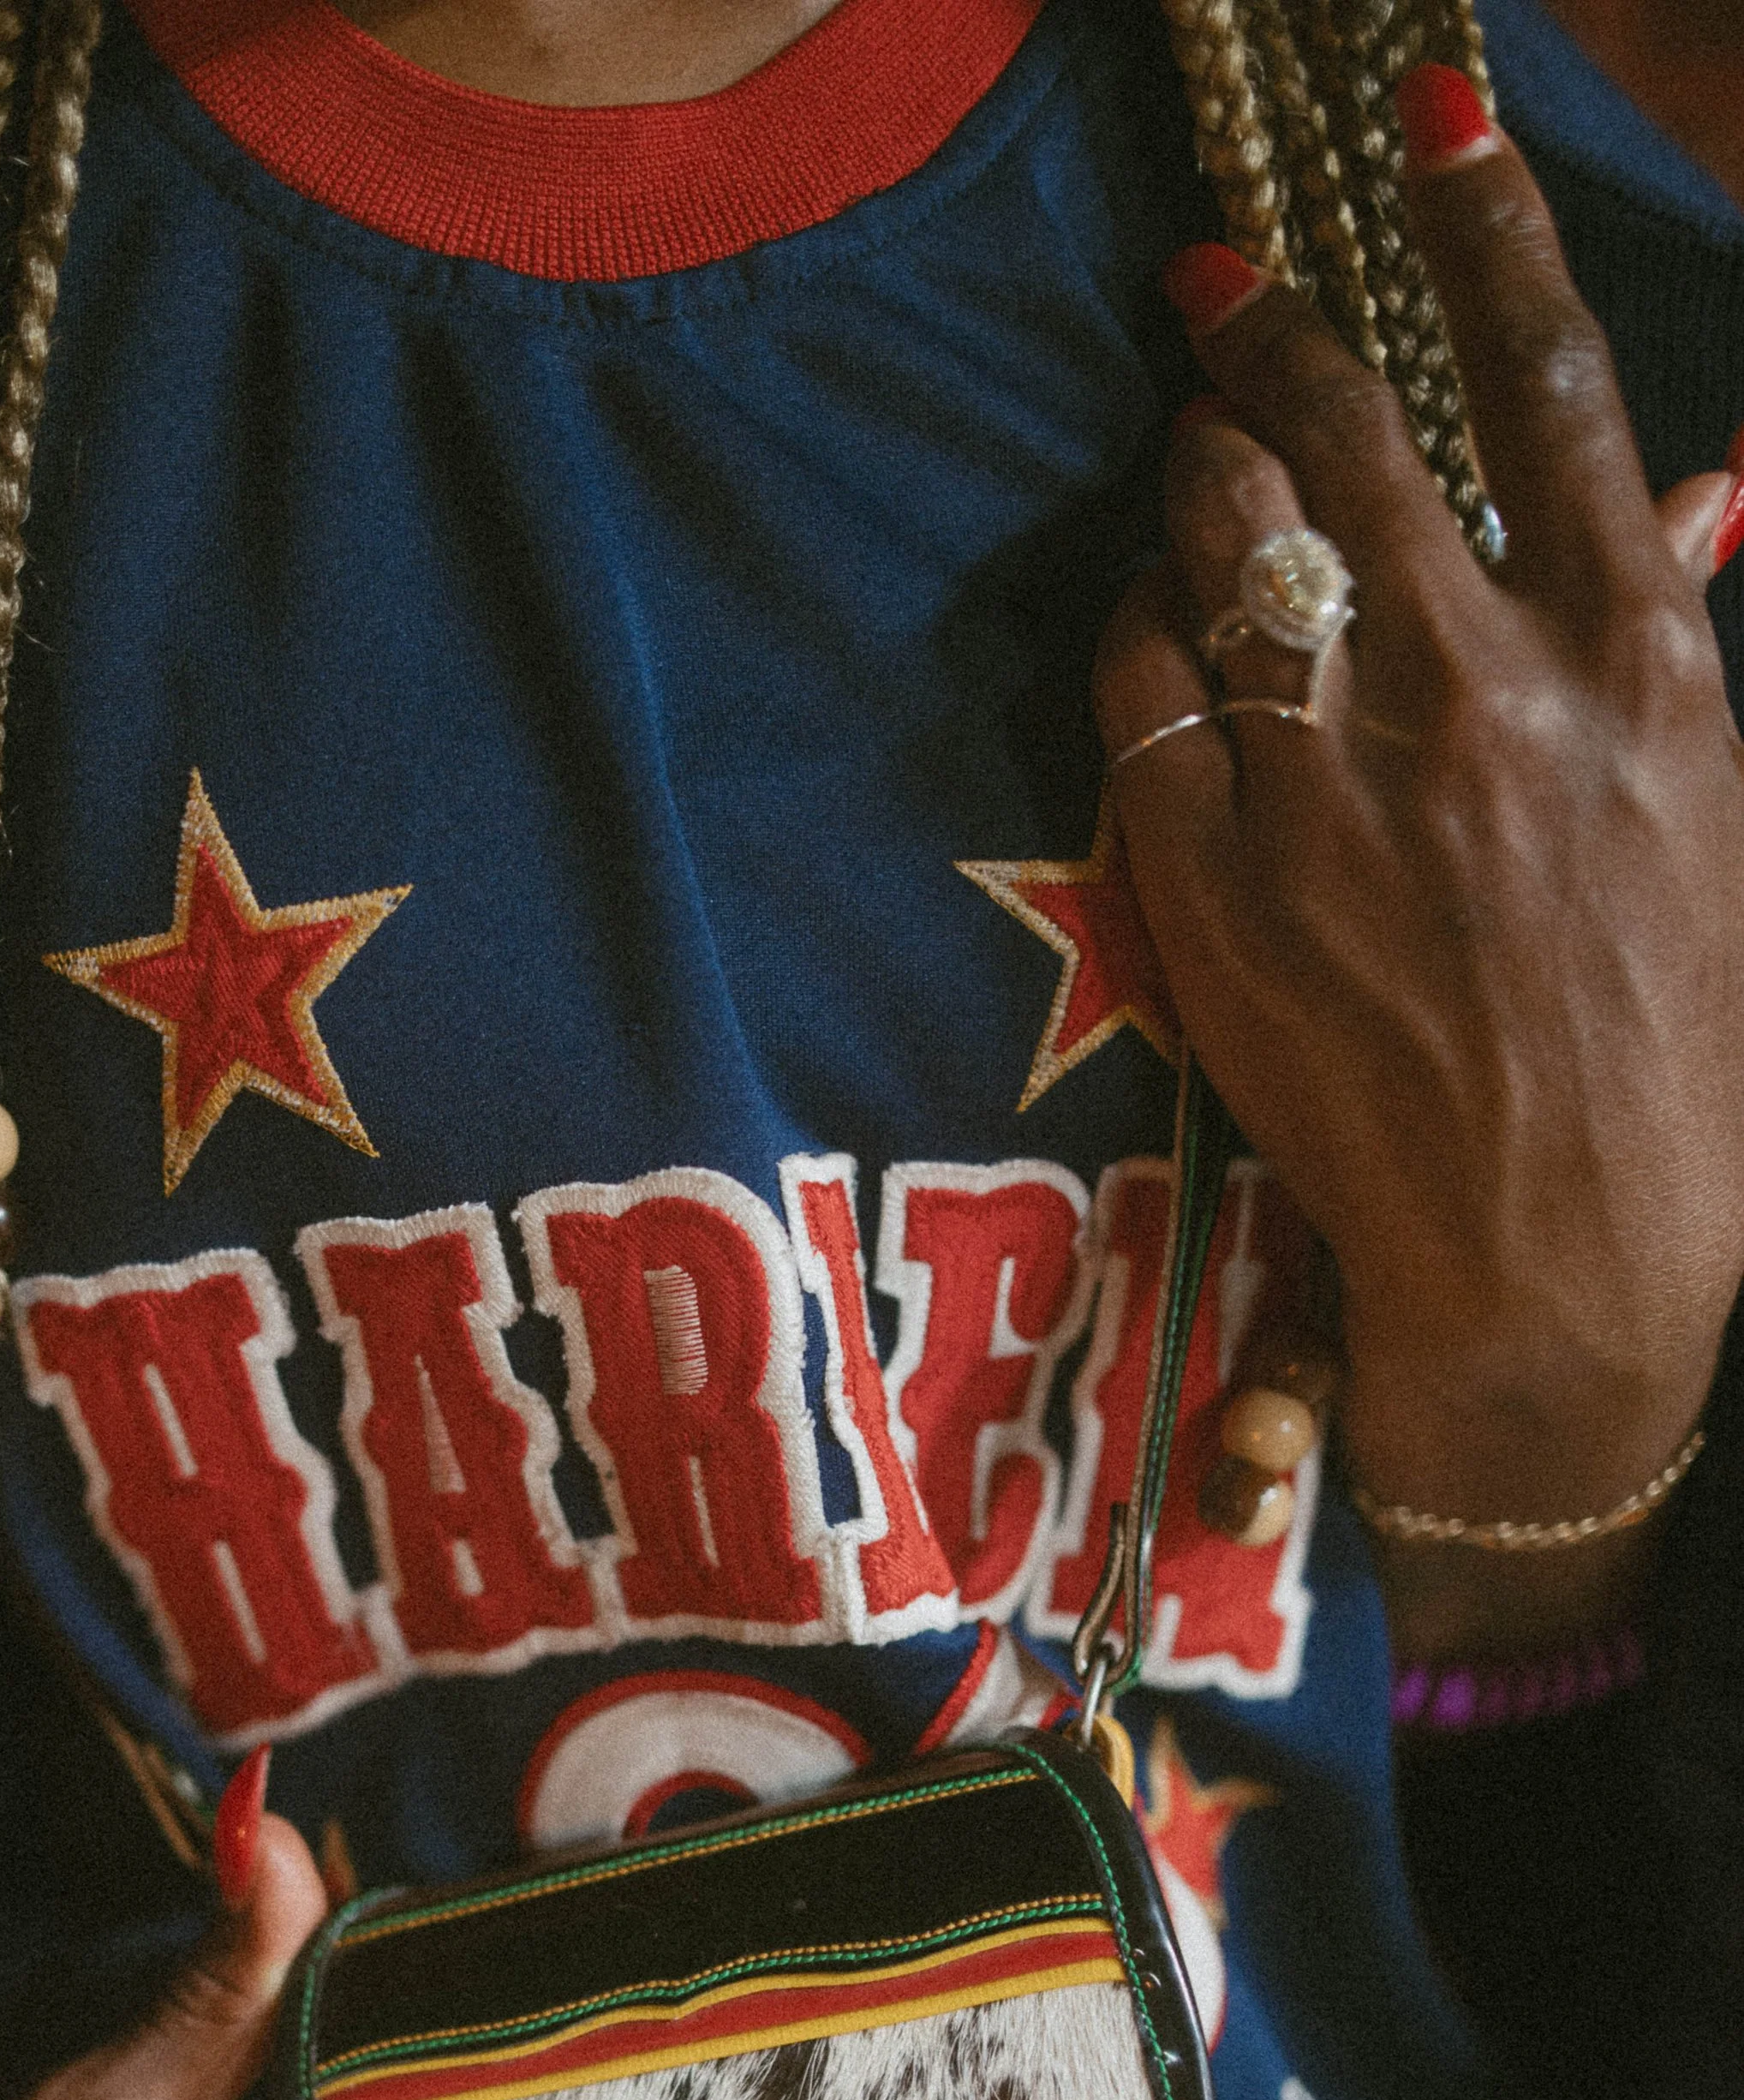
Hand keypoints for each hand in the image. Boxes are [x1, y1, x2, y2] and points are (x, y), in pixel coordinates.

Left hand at [1095, 73, 1743, 1649]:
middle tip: (1213, 286)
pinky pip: (1143, 696)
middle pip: (1348, 442)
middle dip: (1269, 329)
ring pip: (1224, 550)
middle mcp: (1488, 703)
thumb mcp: (1714, 823)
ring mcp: (1342, 795)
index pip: (1551, 386)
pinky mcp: (1218, 888)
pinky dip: (1140, 638)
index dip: (1478, 224)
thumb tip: (1675, 495)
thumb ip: (1665, 644)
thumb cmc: (1663, 1050)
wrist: (1560, 1256)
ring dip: (1195, 476)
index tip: (1421, 112)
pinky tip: (1155, 634)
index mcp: (1636, 669)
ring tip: (1188, 465)